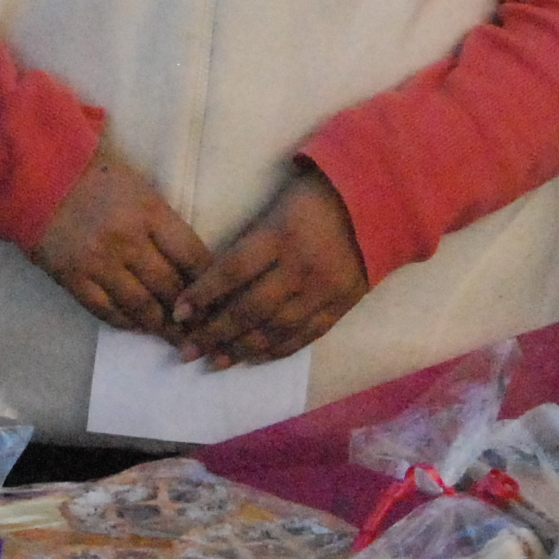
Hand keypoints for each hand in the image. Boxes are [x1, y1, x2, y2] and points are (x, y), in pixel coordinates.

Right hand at [33, 146, 215, 336]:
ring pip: (141, 306)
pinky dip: (126, 322)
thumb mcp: (140, 191)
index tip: (218, 300)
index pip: (192, 256)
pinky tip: (137, 326)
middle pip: (169, 286)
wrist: (38, 176)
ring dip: (160, 325)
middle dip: (189, 312)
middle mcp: (127, 240)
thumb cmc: (96, 178)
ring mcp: (98, 262)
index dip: (208, 284)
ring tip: (174, 336)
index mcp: (150, 212)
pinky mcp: (72, 278)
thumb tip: (190, 267)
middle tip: (201, 328)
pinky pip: (106, 310)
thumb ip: (164, 226)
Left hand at [171, 166, 369, 368]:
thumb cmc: (316, 198)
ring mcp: (323, 290)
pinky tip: (255, 358)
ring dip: (242, 348)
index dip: (203, 295)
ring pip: (276, 328)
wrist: (379, 201)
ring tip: (215, 360)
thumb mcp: (277, 208)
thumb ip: (251, 243)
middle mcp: (300, 268)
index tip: (178, 313)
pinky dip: (277, 350)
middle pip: (250, 308)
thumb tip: (213, 281)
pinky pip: (305, 335)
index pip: (232, 271)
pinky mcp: (342, 305)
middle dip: (215, 332)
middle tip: (188, 350)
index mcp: (280, 236)